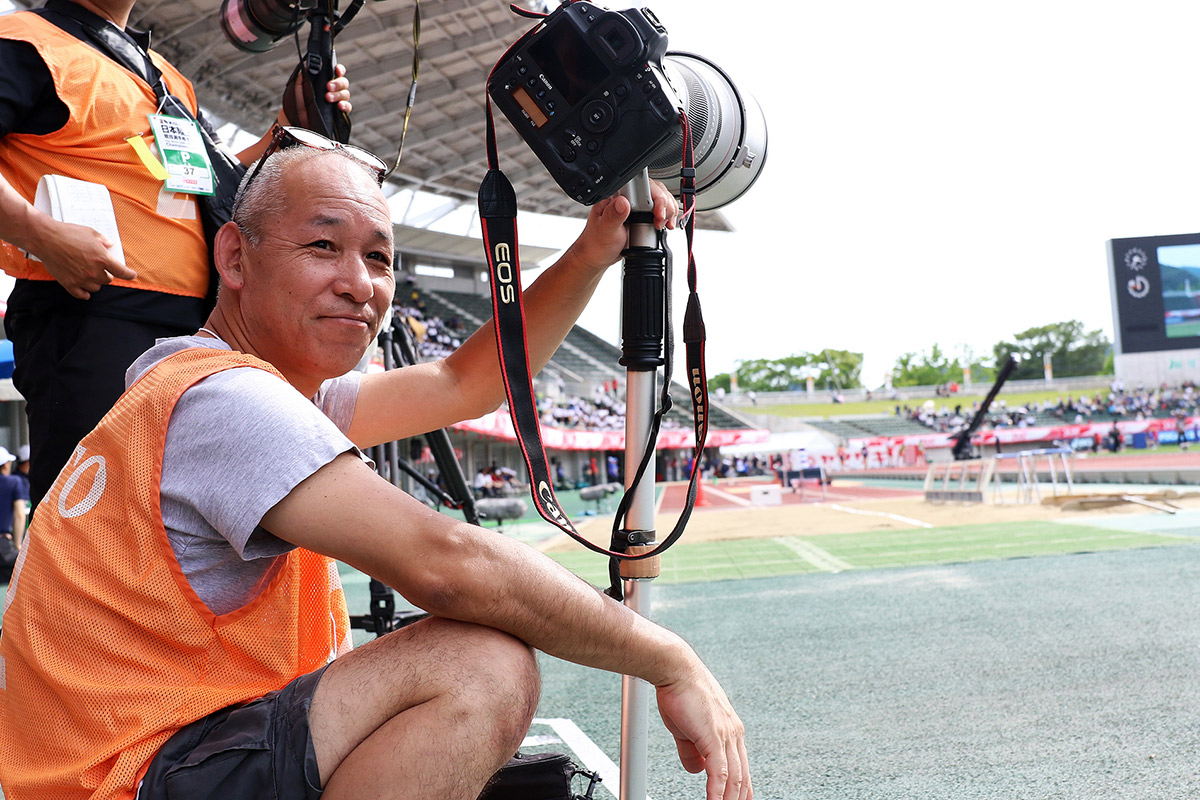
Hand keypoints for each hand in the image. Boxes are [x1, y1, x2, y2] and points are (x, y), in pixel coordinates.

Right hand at [31, 220, 136, 299]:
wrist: (45, 238)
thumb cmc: (68, 233)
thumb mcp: (91, 233)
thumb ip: (103, 241)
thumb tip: (110, 245)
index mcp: (102, 259)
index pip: (122, 272)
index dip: (129, 275)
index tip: (132, 275)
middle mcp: (94, 271)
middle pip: (107, 280)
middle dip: (106, 275)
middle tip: (101, 269)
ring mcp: (81, 279)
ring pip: (96, 288)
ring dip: (95, 282)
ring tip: (89, 275)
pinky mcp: (69, 283)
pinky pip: (81, 295)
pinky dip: (84, 293)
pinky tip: (84, 289)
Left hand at [281, 63, 353, 127]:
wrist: (296, 123)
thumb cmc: (296, 106)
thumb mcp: (296, 89)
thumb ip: (301, 77)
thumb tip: (306, 65)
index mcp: (323, 83)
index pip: (336, 72)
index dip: (339, 70)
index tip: (337, 70)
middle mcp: (332, 91)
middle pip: (343, 82)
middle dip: (337, 83)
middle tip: (328, 86)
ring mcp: (336, 102)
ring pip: (346, 94)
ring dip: (338, 94)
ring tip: (328, 98)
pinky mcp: (338, 114)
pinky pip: (347, 107)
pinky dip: (345, 105)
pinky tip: (339, 105)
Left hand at [567, 179, 678, 271]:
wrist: (598, 256)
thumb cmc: (596, 243)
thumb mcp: (604, 230)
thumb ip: (613, 215)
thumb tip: (623, 202)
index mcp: (615, 196)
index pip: (640, 185)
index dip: (653, 196)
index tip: (656, 212)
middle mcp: (626, 198)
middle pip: (655, 189)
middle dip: (664, 204)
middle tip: (659, 220)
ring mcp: (636, 206)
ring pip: (661, 198)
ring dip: (668, 210)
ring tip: (662, 224)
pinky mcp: (642, 215)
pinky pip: (660, 209)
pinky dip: (667, 216)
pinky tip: (664, 224)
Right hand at [656, 665, 751, 799]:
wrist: (675, 670)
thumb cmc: (679, 692)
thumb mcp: (685, 728)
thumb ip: (691, 751)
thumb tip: (696, 770)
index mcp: (730, 730)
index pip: (742, 767)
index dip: (741, 788)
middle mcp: (734, 733)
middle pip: (743, 776)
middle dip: (738, 798)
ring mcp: (726, 735)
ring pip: (734, 777)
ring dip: (729, 799)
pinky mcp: (714, 736)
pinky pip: (720, 771)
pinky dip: (718, 791)